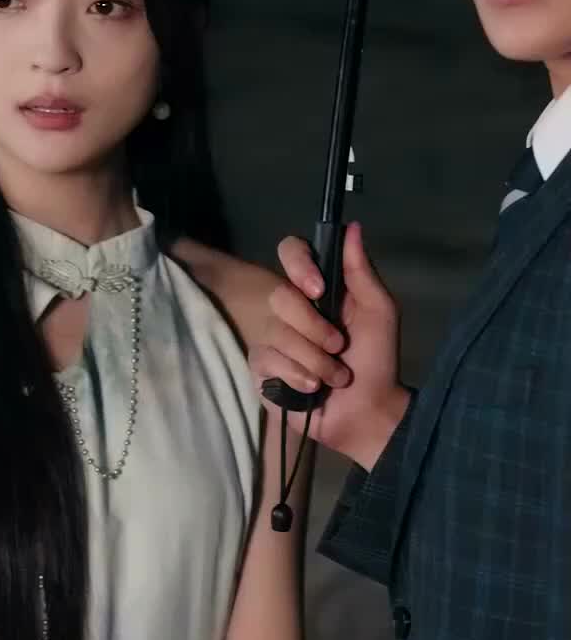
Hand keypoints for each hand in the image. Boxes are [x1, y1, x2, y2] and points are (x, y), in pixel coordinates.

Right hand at [250, 221, 408, 469]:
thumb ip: (362, 272)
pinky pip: (266, 361)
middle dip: (314, 328)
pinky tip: (311, 390)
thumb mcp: (378, 312)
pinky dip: (297, 377)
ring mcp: (271, 339)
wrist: (366, 411)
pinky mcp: (260, 370)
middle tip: (338, 347)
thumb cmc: (376, 361)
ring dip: (314, 360)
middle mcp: (290, 309)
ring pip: (276, 334)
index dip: (298, 265)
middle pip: (279, 296)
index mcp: (318, 290)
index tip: (318, 289)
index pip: (291, 252)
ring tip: (333, 377)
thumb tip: (352, 227)